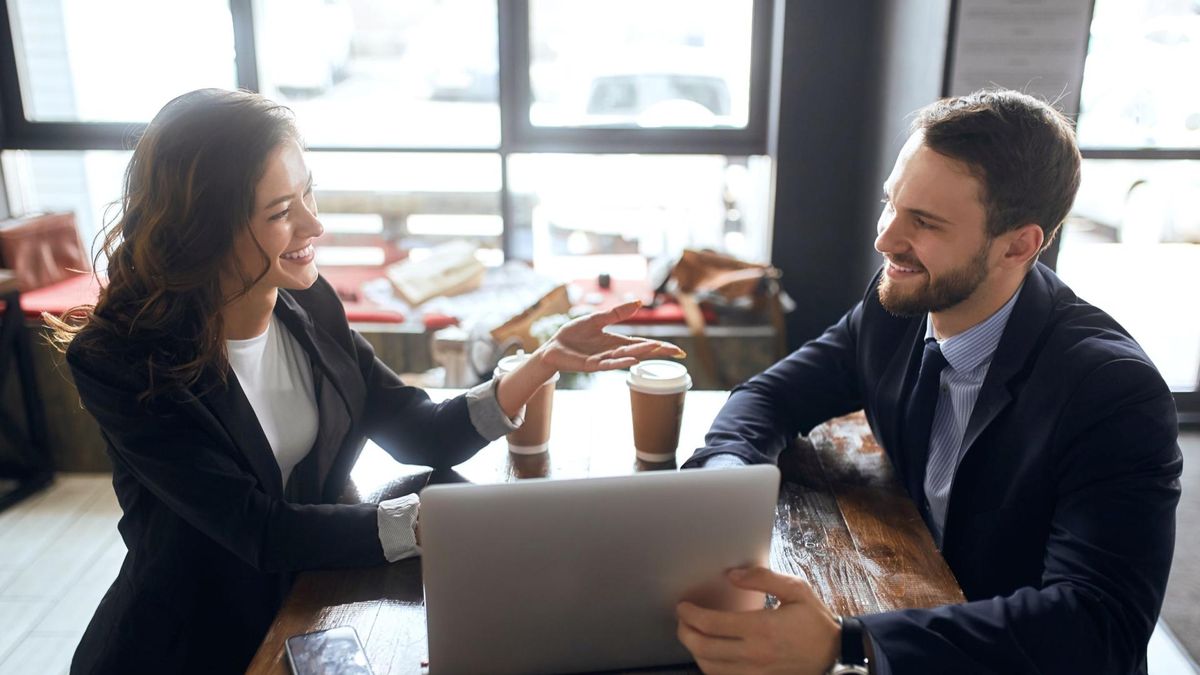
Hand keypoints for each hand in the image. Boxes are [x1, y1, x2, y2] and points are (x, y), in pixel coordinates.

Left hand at [533, 300, 684, 372]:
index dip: (660, 347)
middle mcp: (613, 352)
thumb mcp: (597, 319)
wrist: (552, 347)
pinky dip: (621, 362)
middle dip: (658, 351)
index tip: (678, 350)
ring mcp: (603, 360)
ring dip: (642, 354)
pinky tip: (633, 361)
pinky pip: (608, 364)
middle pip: (640, 352)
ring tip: (657, 349)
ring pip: (626, 357)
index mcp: (616, 342)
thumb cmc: (573, 334)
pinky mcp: (591, 365)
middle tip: (677, 352)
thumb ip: (617, 313)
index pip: (643, 345)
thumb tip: (639, 302)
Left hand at [676, 567, 839, 674]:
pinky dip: (709, 667)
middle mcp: (754, 654)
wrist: (835, 655)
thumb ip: (763, 578)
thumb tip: (731, 575)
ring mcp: (755, 672)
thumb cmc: (815, 621)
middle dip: (685, 632)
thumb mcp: (796, 590)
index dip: (690, 614)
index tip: (683, 606)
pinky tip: (709, 654)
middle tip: (682, 620)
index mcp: (762, 628)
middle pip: (703, 648)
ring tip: (692, 634)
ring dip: (694, 650)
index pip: (712, 623)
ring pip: (709, 667)